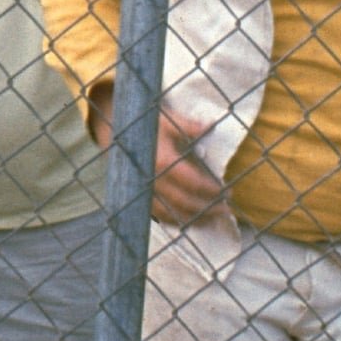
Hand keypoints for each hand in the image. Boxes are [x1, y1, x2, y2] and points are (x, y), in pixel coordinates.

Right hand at [148, 111, 229, 227]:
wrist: (114, 132)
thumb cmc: (143, 125)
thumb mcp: (166, 120)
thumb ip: (188, 125)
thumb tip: (211, 125)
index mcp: (162, 162)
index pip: (193, 183)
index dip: (212, 191)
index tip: (227, 193)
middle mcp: (152, 181)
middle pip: (184, 203)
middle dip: (207, 209)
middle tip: (225, 210)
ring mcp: (143, 192)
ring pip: (171, 214)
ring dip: (193, 219)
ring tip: (211, 220)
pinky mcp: (138, 196)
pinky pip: (157, 215)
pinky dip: (174, 221)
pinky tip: (188, 221)